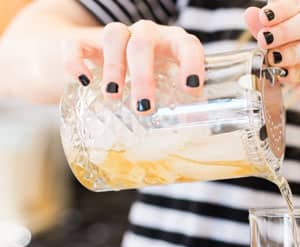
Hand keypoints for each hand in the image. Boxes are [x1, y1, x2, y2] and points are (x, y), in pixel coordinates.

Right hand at [62, 20, 204, 112]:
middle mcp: (147, 33)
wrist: (108, 57)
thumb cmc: (151, 77)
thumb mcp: (169, 88)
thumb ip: (180, 104)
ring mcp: (117, 33)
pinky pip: (76, 42)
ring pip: (114, 35)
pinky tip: (83, 81)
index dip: (191, 63)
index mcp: (173, 43)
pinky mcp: (86, 40)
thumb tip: (190, 127)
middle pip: (143, 43)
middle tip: (144, 107)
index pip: (187, 45)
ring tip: (113, 96)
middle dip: (143, 76)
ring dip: (114, 66)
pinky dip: (76, 61)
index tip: (189, 88)